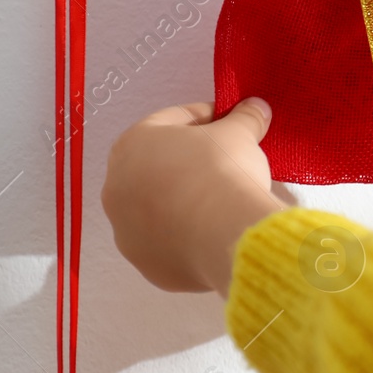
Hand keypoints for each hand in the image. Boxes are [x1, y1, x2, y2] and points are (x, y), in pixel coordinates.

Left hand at [102, 99, 281, 295]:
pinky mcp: (147, 264)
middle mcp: (118, 188)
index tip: (229, 123)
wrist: (224, 233)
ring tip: (221, 201)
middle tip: (225, 162)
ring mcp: (127, 232)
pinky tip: (214, 231)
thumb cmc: (221, 170)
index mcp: (131, 145)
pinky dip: (188, 236)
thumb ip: (244, 117)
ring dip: (184, 202)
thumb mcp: (239, 133)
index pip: (171, 122)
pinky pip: (169, 243)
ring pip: (158, 210)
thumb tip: (255, 108)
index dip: (206, 118)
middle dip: (189, 163)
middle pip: (158, 168)